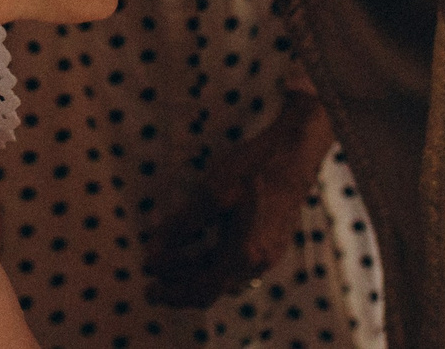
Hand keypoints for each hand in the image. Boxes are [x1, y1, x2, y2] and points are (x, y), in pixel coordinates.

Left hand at [143, 90, 337, 306]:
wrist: (296, 150)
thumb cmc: (254, 168)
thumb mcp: (210, 194)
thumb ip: (181, 227)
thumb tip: (153, 253)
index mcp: (245, 255)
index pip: (202, 290)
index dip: (172, 294)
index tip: (148, 290)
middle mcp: (259, 263)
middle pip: (212, 287)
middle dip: (178, 283)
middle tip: (150, 273)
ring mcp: (268, 254)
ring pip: (223, 275)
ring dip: (192, 271)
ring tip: (165, 257)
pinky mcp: (270, 242)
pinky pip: (235, 262)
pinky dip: (210, 259)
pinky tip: (193, 244)